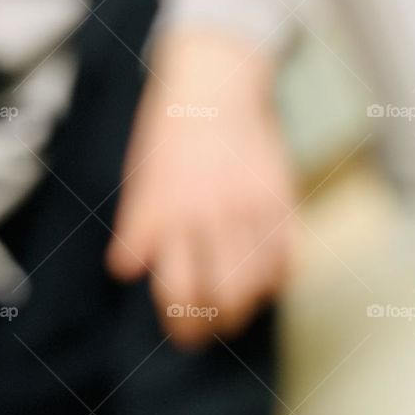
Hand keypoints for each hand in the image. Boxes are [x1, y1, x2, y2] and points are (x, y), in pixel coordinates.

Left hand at [108, 31, 295, 344]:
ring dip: (247, 307)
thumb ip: (138, 225)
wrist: (216, 80)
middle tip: (210, 330)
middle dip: (214, 325)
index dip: (179, 322)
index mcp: (169, 210)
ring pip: (257, 284)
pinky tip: (264, 278)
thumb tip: (126, 272)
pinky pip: (288, 258)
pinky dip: (277, 278)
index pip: (176, 289)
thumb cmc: (172, 131)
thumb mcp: (142, 176)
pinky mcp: (282, 199)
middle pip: (220, 296)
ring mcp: (250, 207)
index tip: (182, 333)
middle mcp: (210, 212)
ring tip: (237, 310)